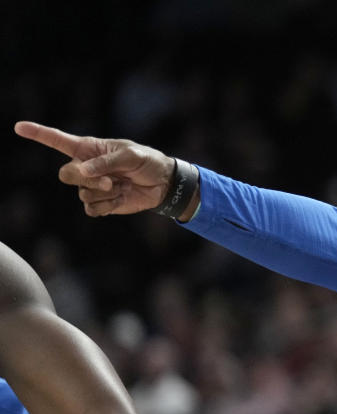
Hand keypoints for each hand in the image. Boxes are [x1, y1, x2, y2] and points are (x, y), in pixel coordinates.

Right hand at [14, 121, 173, 216]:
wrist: (162, 184)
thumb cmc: (147, 162)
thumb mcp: (131, 155)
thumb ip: (106, 162)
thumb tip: (83, 172)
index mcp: (89, 149)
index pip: (58, 140)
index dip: (38, 134)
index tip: (19, 127)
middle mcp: (86, 167)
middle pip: (66, 175)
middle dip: (87, 180)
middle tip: (111, 181)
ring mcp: (91, 186)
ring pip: (82, 194)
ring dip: (105, 193)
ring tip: (122, 186)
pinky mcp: (101, 203)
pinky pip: (92, 209)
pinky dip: (108, 206)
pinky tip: (122, 198)